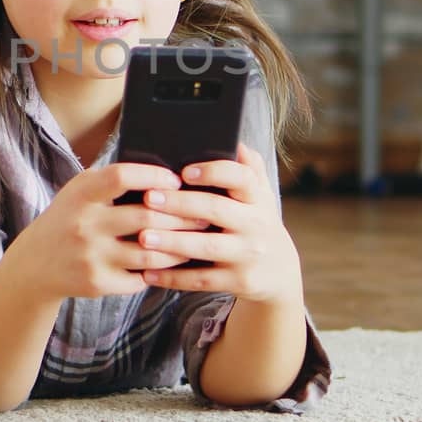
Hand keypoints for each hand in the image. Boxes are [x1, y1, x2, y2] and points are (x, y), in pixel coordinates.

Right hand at [10, 163, 214, 300]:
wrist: (35, 264)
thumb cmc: (68, 219)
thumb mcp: (79, 192)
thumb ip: (112, 181)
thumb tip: (164, 176)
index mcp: (81, 195)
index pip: (122, 177)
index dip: (154, 177)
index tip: (176, 181)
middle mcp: (85, 225)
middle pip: (146, 216)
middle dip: (181, 215)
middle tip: (203, 213)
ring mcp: (92, 257)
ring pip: (151, 253)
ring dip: (179, 247)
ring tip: (196, 239)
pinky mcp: (98, 283)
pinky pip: (141, 277)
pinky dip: (161, 271)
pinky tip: (174, 263)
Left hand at [135, 143, 303, 305]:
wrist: (279, 273)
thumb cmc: (256, 223)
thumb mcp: (260, 196)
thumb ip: (248, 168)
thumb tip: (233, 140)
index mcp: (258, 198)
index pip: (242, 178)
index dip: (214, 172)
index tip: (184, 171)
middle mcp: (256, 225)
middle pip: (216, 210)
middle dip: (180, 204)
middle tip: (149, 198)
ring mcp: (248, 255)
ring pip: (206, 247)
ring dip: (172, 242)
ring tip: (142, 236)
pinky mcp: (239, 281)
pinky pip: (201, 279)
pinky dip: (173, 277)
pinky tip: (147, 272)